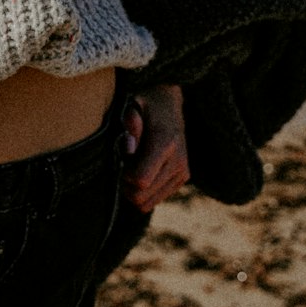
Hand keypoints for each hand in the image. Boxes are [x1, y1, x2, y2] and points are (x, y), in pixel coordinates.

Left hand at [121, 84, 188, 212]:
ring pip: (146, 203)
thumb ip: (130, 121)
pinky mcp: (183, 178)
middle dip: (126, 183)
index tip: (123, 156)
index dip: (123, 173)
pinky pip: (154, 200)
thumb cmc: (147, 104)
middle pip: (140, 196)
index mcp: (166, 143)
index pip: (140, 180)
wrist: (170, 103)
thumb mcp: (134, 104)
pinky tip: (144, 169)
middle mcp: (178, 161)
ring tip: (135, 164)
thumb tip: (129, 146)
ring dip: (134, 187)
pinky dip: (144, 189)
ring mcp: (182, 172)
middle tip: (126, 161)